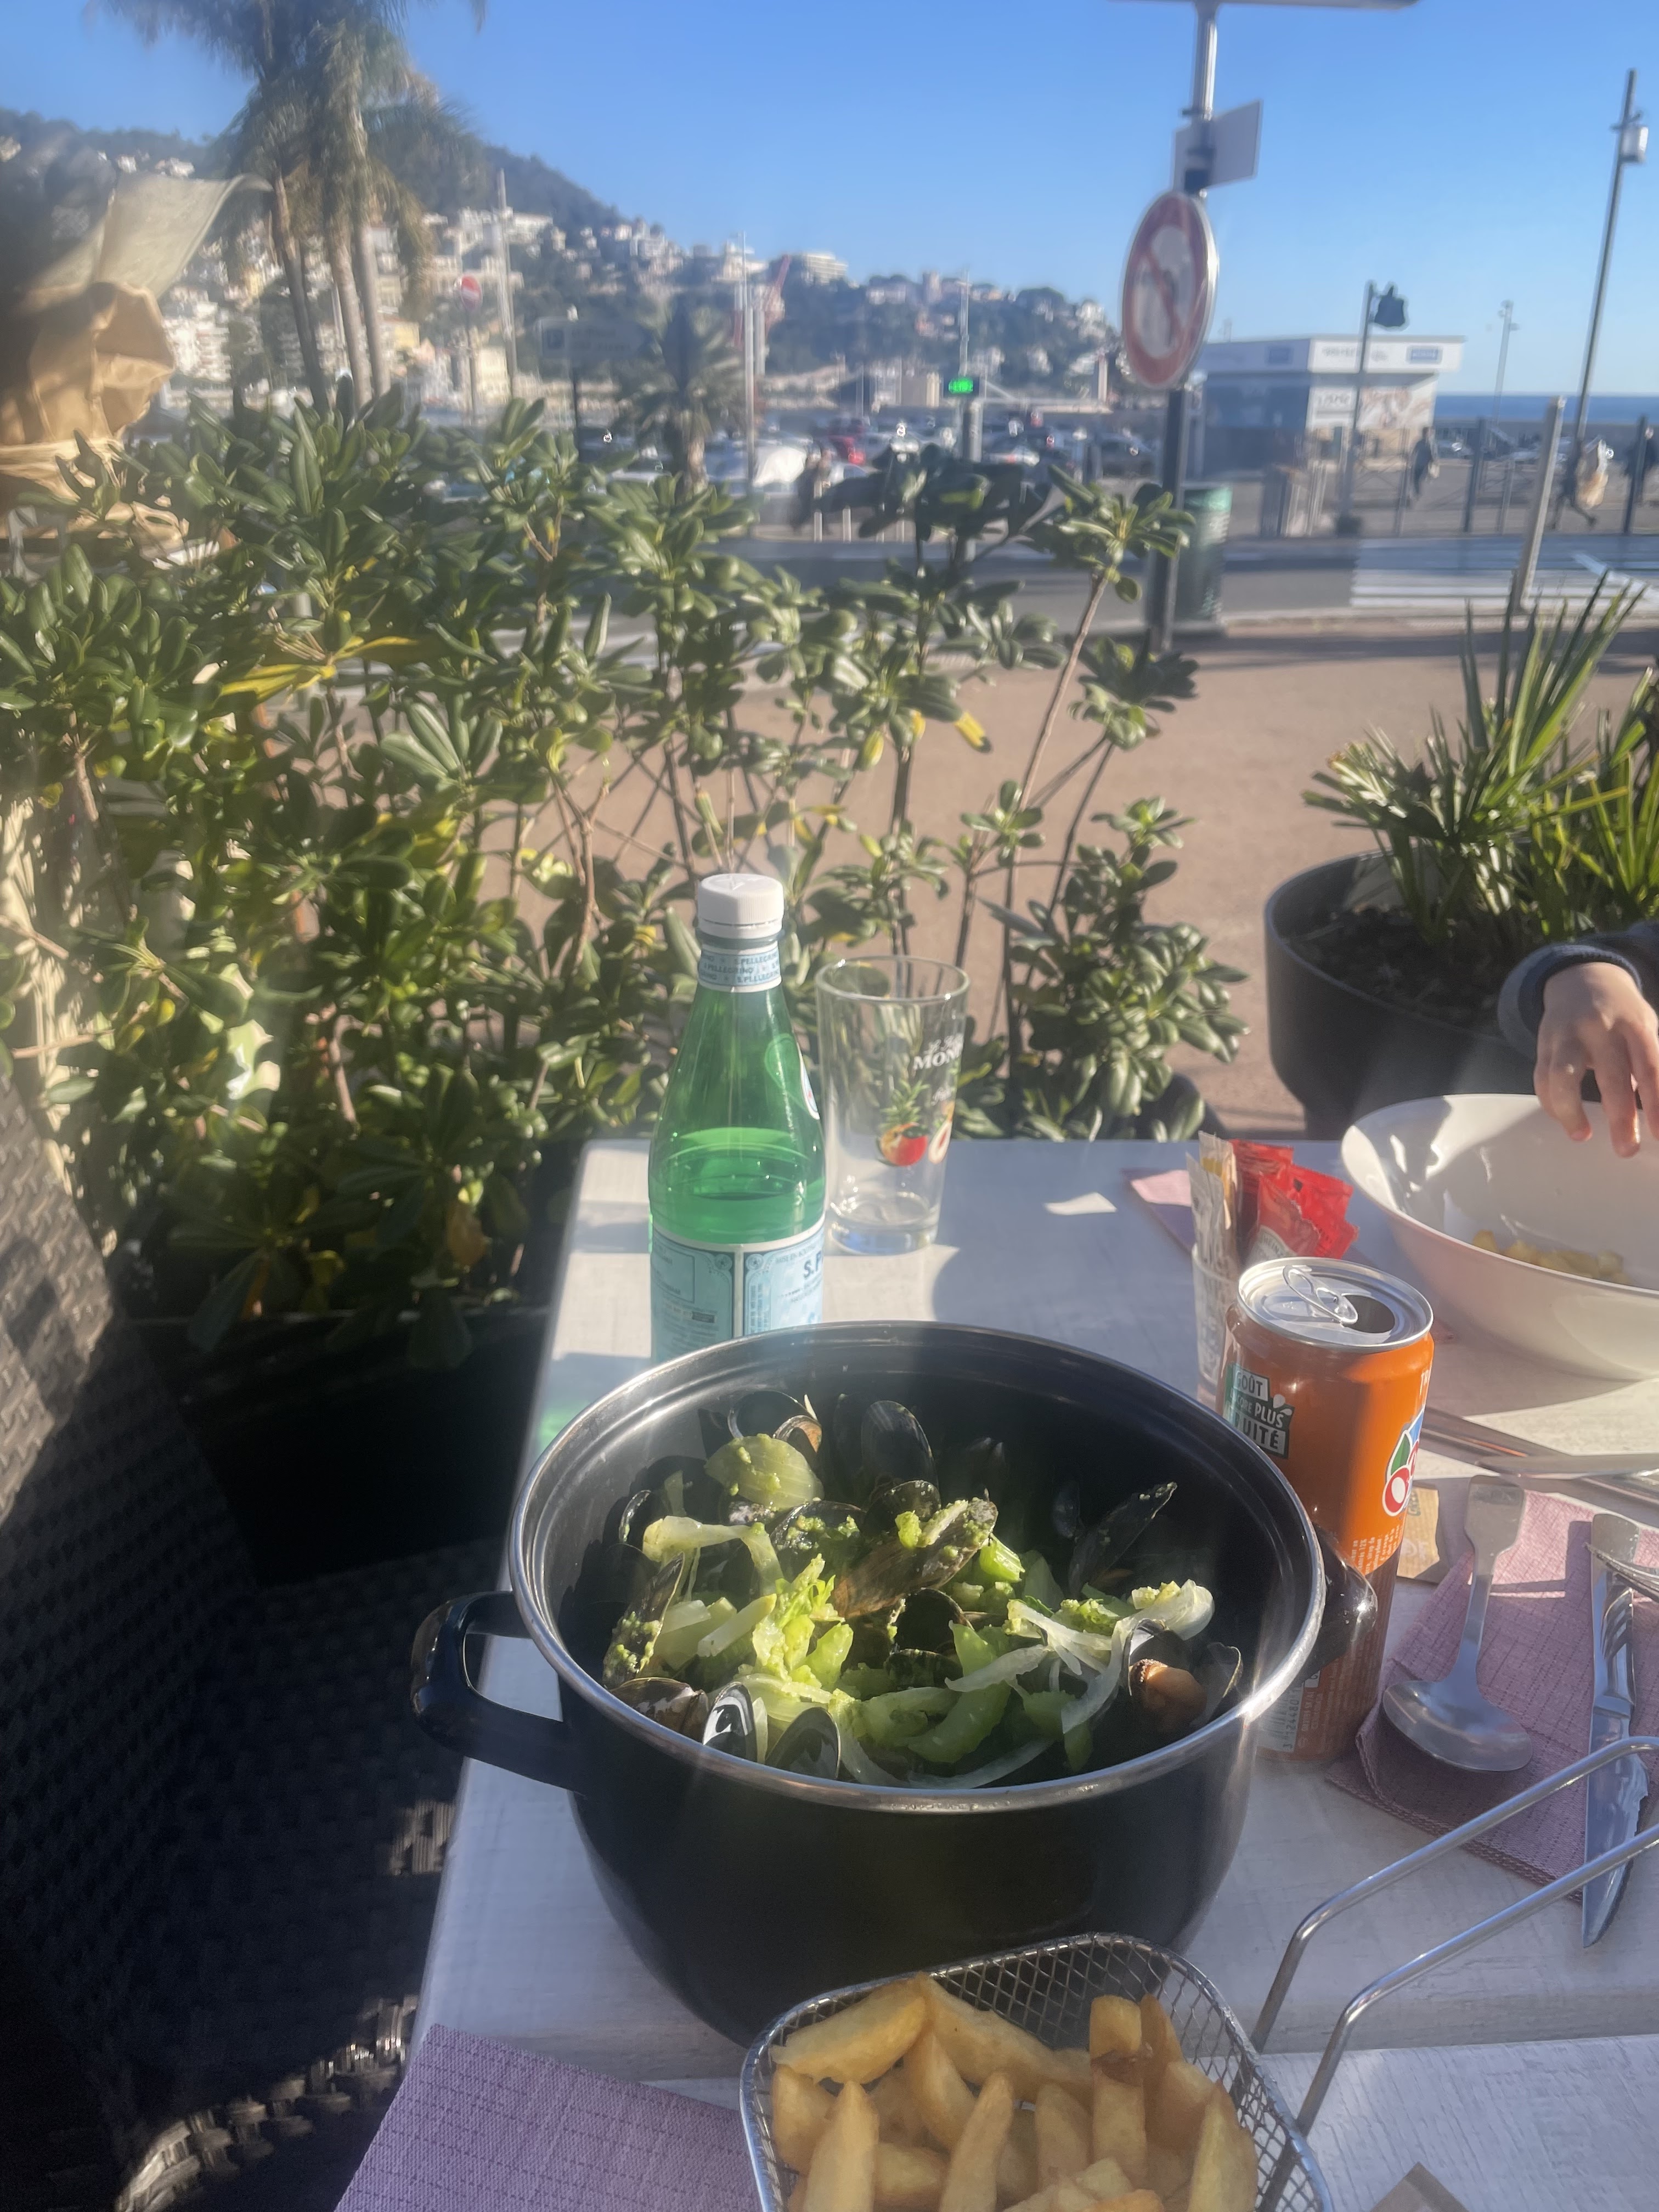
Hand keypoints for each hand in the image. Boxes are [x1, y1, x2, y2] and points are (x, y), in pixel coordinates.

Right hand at [1535, 962, 1658, 1155]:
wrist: (1581, 978)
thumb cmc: (1623, 1014)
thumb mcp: (1645, 1028)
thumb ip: (1651, 1062)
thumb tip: (1658, 1111)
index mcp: (1634, 1024)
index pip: (1650, 1067)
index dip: (1656, 1102)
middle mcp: (1600, 1026)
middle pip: (1610, 1076)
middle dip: (1620, 1118)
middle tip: (1627, 1150)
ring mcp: (1567, 1034)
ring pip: (1563, 1076)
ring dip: (1571, 1111)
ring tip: (1582, 1135)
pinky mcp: (1544, 1043)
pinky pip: (1542, 1079)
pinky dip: (1553, 1104)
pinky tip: (1568, 1120)